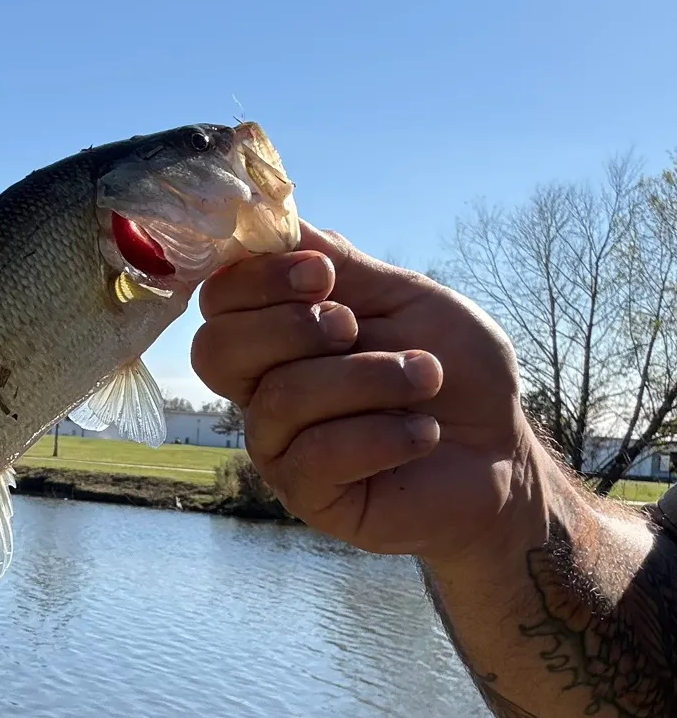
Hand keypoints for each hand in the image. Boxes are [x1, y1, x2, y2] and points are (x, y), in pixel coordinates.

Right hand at [191, 223, 538, 563]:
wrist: (501, 452)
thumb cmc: (454, 371)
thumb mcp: (405, 298)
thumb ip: (343, 263)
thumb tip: (278, 221)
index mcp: (277, 337)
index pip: (219, 301)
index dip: (257, 280)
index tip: (323, 275)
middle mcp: (263, 390)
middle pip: (216, 350)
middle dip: (291, 328)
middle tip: (355, 328)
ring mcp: (280, 447)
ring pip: (281, 398)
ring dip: (367, 378)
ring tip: (426, 378)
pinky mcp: (308, 496)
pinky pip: (317, 456)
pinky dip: (383, 434)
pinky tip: (423, 433)